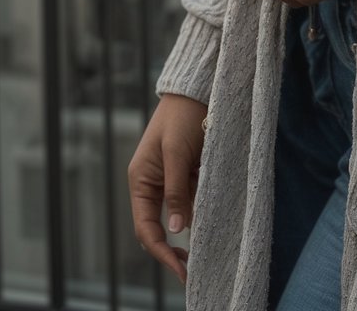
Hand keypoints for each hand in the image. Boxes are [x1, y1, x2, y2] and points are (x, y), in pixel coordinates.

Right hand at [128, 93, 206, 284]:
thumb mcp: (176, 153)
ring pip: (180, 216)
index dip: (160, 251)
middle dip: (174, 249)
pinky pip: (194, 200)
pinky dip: (203, 211)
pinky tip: (215, 222)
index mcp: (141, 181)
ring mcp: (171, 180)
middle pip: (160, 227)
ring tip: (209, 249)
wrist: (199, 89)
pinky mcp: (189, 173)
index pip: (146, 228)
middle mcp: (153, 185)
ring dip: (192, 231)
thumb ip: (175, 191)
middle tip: (194, 269)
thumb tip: (175, 230)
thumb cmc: (182, 116)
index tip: (180, 268)